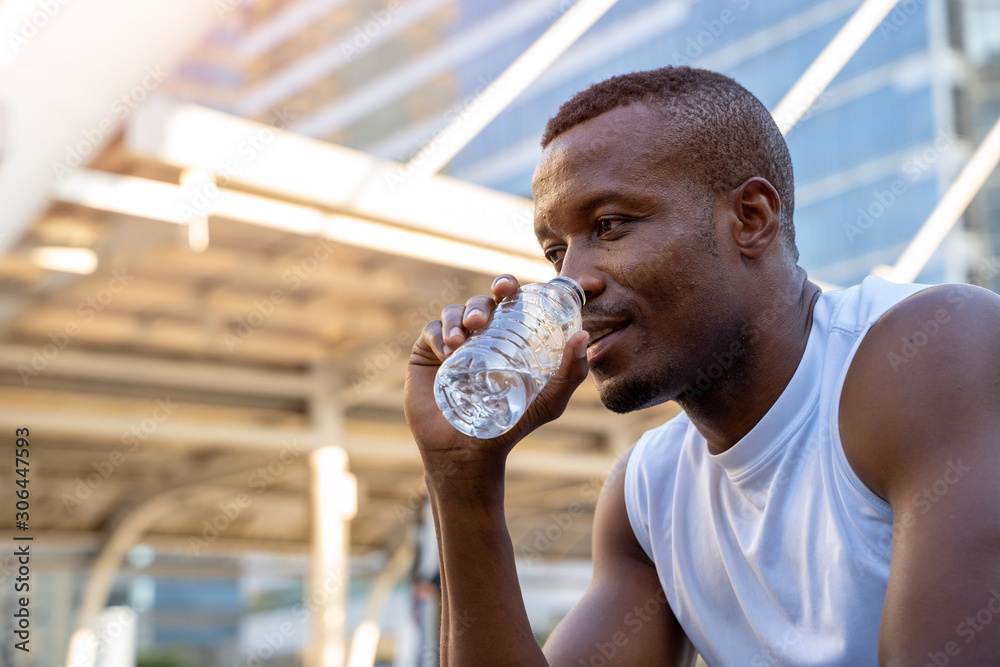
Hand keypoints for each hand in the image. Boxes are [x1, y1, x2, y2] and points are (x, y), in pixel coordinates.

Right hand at [403, 274, 590, 477]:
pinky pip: (432, 331)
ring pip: (455, 312)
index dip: (508, 286)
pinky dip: (439, 334)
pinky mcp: (427, 354)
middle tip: (482, 320)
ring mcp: (454, 343)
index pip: (509, 302)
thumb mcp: (549, 400)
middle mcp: (482, 336)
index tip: (508, 287)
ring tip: (461, 341)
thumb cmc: (510, 426)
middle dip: (482, 302)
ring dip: (458, 318)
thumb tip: (583, 335)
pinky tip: (447, 352)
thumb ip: (570, 372)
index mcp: (509, 338)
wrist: (468, 452)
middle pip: (482, 302)